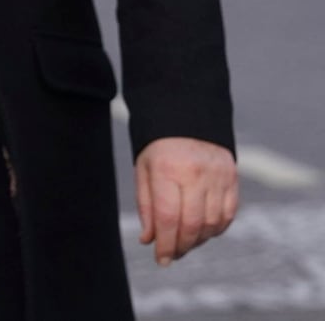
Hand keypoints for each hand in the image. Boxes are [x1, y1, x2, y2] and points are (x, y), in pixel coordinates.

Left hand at [134, 136, 238, 264]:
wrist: (187, 115)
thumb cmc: (158, 147)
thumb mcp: (144, 171)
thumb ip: (147, 206)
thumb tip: (149, 239)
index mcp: (167, 170)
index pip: (168, 217)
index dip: (165, 244)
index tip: (161, 260)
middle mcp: (195, 174)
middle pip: (192, 224)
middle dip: (181, 246)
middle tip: (171, 255)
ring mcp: (218, 176)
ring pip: (212, 223)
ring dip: (198, 240)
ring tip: (184, 243)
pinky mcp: (232, 177)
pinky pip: (228, 214)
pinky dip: (216, 229)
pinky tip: (203, 232)